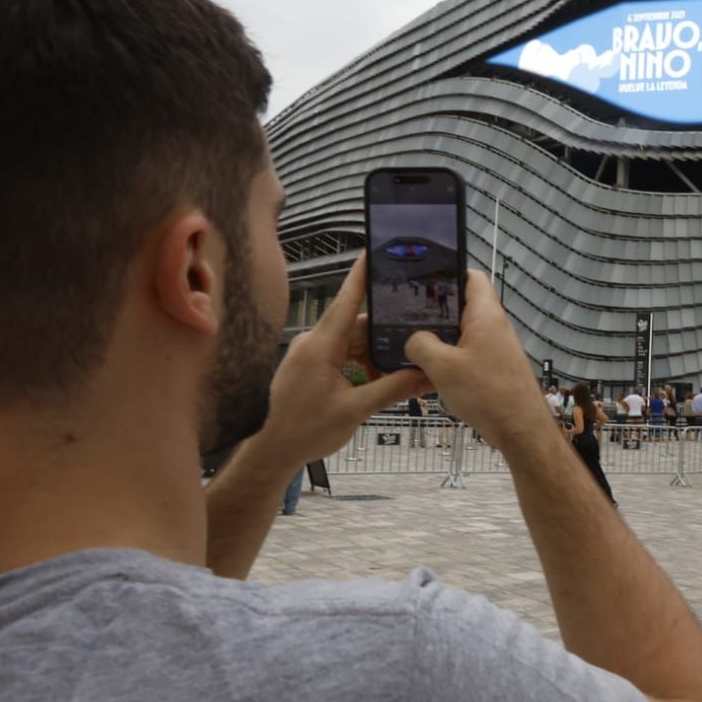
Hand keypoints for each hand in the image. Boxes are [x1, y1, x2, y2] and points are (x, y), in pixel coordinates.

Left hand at [253, 257, 430, 465]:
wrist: (274, 450)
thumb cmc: (306, 430)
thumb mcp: (355, 410)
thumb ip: (393, 388)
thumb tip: (427, 376)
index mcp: (320, 346)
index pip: (346, 300)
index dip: (362, 275)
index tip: (375, 251)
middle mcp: (313, 342)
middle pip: (356, 324)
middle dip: (385, 331)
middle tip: (416, 331)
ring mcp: (310, 353)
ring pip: (351, 340)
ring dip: (374, 352)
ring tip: (402, 365)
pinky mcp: (311, 365)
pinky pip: (342, 353)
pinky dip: (362, 362)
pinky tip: (379, 378)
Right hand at [405, 270, 554, 450]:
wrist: (521, 430)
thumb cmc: (487, 393)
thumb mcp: (443, 366)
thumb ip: (421, 345)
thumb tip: (414, 340)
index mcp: (486, 314)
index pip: (471, 277)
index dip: (449, 272)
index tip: (421, 279)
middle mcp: (494, 326)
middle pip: (463, 305)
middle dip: (435, 309)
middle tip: (406, 313)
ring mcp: (496, 348)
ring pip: (463, 332)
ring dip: (440, 337)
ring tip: (411, 340)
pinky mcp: (494, 368)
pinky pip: (467, 353)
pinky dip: (449, 357)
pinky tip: (429, 368)